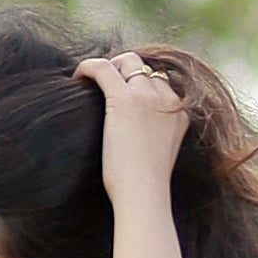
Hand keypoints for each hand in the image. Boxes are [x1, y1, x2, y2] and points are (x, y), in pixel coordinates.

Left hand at [76, 50, 195, 205]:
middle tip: (101, 86)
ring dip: (107, 68)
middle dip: (122, 69)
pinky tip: (77, 78)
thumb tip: (134, 131)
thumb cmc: (146, 186)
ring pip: (125, 62)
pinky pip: (103, 68)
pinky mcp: (124, 100)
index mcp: (179, 110)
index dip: (136, 82)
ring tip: (88, 82)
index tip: (118, 91)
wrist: (144, 196)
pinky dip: (88, 68)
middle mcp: (167, 98)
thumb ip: (155, 133)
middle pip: (142, 67)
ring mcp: (147, 97)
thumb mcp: (160, 152)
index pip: (158, 81)